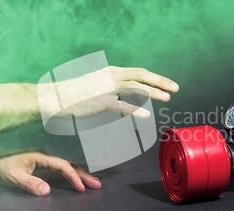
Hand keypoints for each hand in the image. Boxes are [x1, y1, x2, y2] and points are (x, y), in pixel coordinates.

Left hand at [0, 149, 100, 195]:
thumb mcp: (12, 176)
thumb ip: (29, 183)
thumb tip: (47, 190)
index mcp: (40, 156)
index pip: (62, 166)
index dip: (73, 177)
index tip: (80, 188)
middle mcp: (44, 156)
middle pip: (69, 164)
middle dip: (84, 175)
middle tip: (98, 184)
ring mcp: (43, 160)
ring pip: (66, 166)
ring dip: (80, 174)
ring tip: (93, 182)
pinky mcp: (41, 165)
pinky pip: (60, 169)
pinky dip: (71, 175)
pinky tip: (76, 180)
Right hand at [38, 66, 178, 119]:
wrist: (58, 97)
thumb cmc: (79, 93)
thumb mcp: (100, 84)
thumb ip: (117, 87)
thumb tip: (134, 94)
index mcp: (112, 72)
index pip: (139, 72)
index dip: (156, 78)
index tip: (170, 84)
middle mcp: (111, 76)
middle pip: (141, 76)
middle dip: (160, 81)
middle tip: (176, 88)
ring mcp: (106, 88)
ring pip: (134, 88)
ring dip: (152, 92)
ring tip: (166, 98)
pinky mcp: (100, 101)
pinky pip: (120, 105)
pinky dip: (134, 109)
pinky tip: (145, 115)